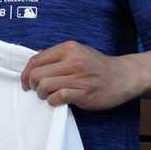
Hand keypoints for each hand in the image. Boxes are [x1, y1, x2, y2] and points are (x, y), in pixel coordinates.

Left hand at [20, 40, 150, 110]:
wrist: (125, 76)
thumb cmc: (98, 66)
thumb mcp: (79, 52)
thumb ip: (58, 55)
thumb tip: (35, 62)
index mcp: (68, 48)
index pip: (36, 60)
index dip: (26, 73)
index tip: (26, 82)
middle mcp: (73, 61)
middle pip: (36, 74)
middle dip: (32, 84)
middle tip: (37, 90)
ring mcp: (79, 77)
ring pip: (44, 85)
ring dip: (41, 93)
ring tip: (47, 95)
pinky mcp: (85, 93)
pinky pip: (58, 97)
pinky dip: (52, 101)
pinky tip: (56, 101)